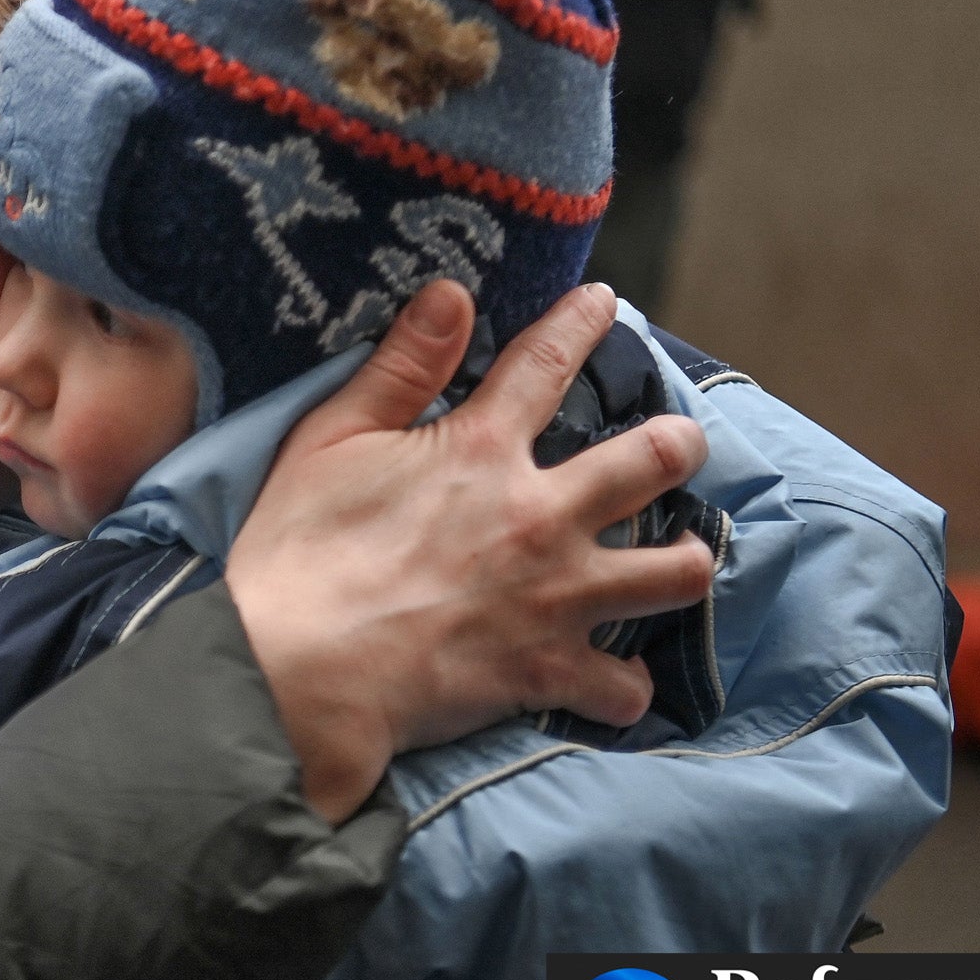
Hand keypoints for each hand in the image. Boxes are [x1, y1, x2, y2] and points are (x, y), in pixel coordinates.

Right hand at [227, 282, 714, 822]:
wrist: (295, 669)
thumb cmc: (299, 551)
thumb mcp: (329, 438)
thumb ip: (399, 367)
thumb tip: (451, 294)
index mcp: (481, 449)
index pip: (547, 363)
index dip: (581, 323)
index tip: (604, 302)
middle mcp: (540, 515)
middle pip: (654, 461)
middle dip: (679, 444)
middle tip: (679, 444)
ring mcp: (555, 597)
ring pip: (675, 573)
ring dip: (685, 562)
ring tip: (680, 559)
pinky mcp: (548, 671)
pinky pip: (622, 685)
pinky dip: (621, 684)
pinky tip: (615, 677)